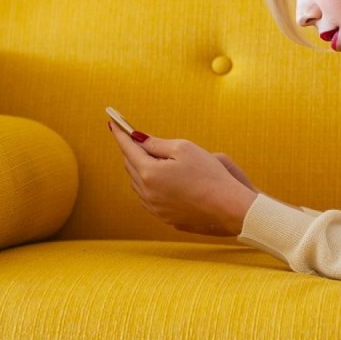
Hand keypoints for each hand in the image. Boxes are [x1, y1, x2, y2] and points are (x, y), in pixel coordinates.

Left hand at [109, 122, 257, 236]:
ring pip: (137, 183)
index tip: (113, 123)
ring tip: (157, 159)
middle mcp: (146, 192)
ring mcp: (154, 207)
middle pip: (130, 165)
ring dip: (141, 168)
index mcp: (149, 173)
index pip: (128, 148)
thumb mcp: (184, 149)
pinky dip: (149, 185)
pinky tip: (163, 179)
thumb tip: (138, 139)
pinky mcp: (163, 217)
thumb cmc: (208, 174)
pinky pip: (147, 197)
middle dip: (133, 150)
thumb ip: (157, 143)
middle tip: (139, 138)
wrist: (227, 206)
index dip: (120, 134)